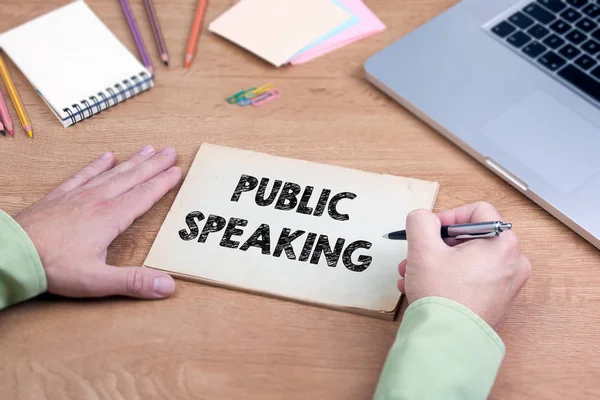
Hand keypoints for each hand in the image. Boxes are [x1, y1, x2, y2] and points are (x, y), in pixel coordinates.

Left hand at [15, 145, 181, 299]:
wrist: (13, 252)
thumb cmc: (52, 266)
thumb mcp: (98, 281)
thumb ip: (134, 282)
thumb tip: (167, 285)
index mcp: (110, 217)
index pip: (144, 195)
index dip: (163, 183)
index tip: (177, 171)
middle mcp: (98, 200)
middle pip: (133, 177)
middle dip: (154, 164)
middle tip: (170, 151)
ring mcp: (79, 195)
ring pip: (113, 172)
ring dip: (132, 161)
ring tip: (148, 149)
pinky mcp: (61, 196)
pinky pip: (84, 174)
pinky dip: (97, 165)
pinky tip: (106, 157)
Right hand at [397, 202, 530, 329]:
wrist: (448, 341)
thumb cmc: (443, 297)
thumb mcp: (423, 248)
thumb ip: (421, 221)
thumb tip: (424, 218)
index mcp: (503, 243)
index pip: (476, 211)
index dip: (447, 216)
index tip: (429, 230)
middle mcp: (513, 262)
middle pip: (469, 238)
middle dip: (436, 245)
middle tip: (416, 255)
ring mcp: (507, 284)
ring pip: (466, 260)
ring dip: (436, 263)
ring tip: (413, 274)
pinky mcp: (497, 301)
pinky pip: (471, 278)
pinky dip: (447, 278)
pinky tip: (422, 288)